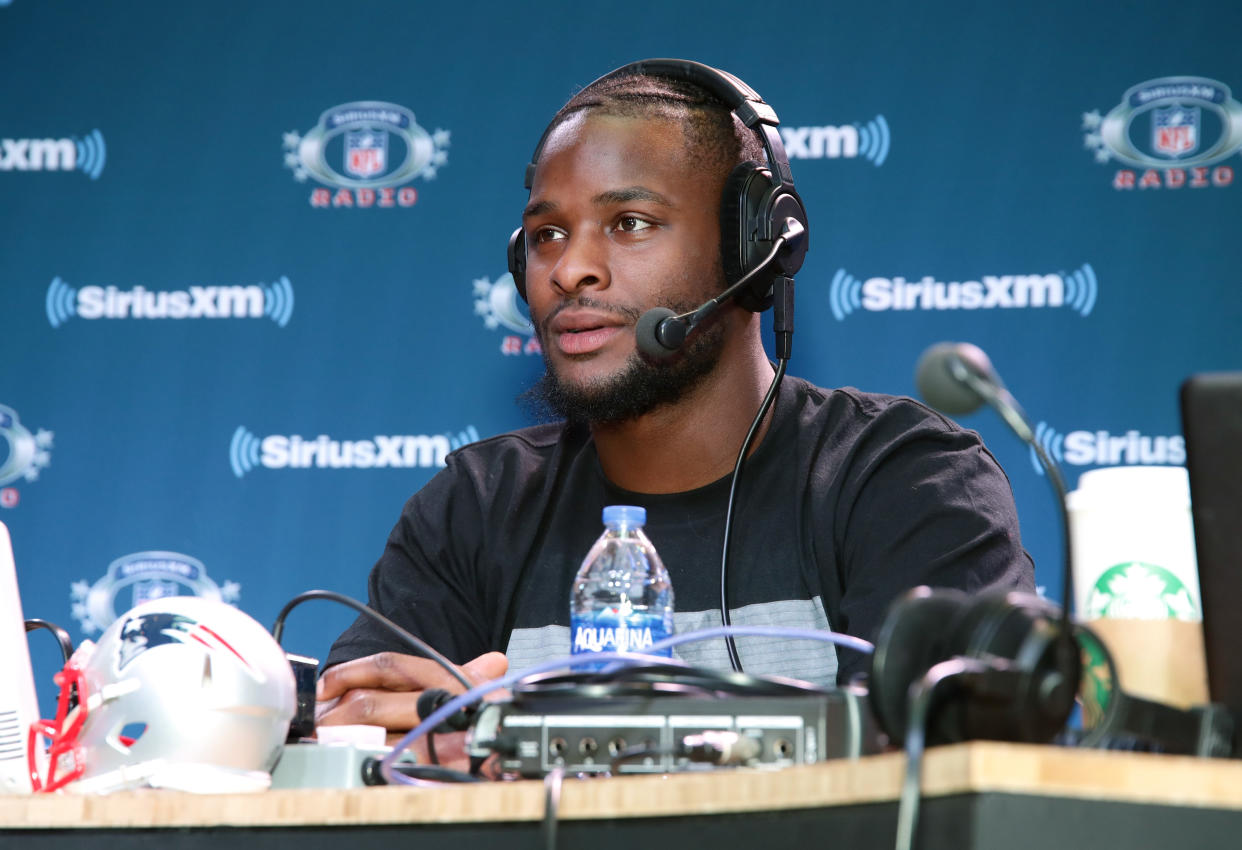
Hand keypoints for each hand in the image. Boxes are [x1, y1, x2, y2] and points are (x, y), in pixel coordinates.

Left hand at [316, 650, 508, 770]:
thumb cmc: (489, 727)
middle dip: (334, 711)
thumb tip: (495, 659)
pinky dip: (355, 758)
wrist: (511, 759)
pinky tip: (340, 757)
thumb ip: (475, 676)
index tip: (328, 683)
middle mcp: (435, 706)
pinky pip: (378, 762)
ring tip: (321, 736)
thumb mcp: (485, 698)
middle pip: (369, 702)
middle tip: (316, 716)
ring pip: (368, 733)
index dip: (352, 671)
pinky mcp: (420, 770)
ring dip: (337, 736)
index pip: (390, 666)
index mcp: (446, 680)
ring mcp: (425, 740)